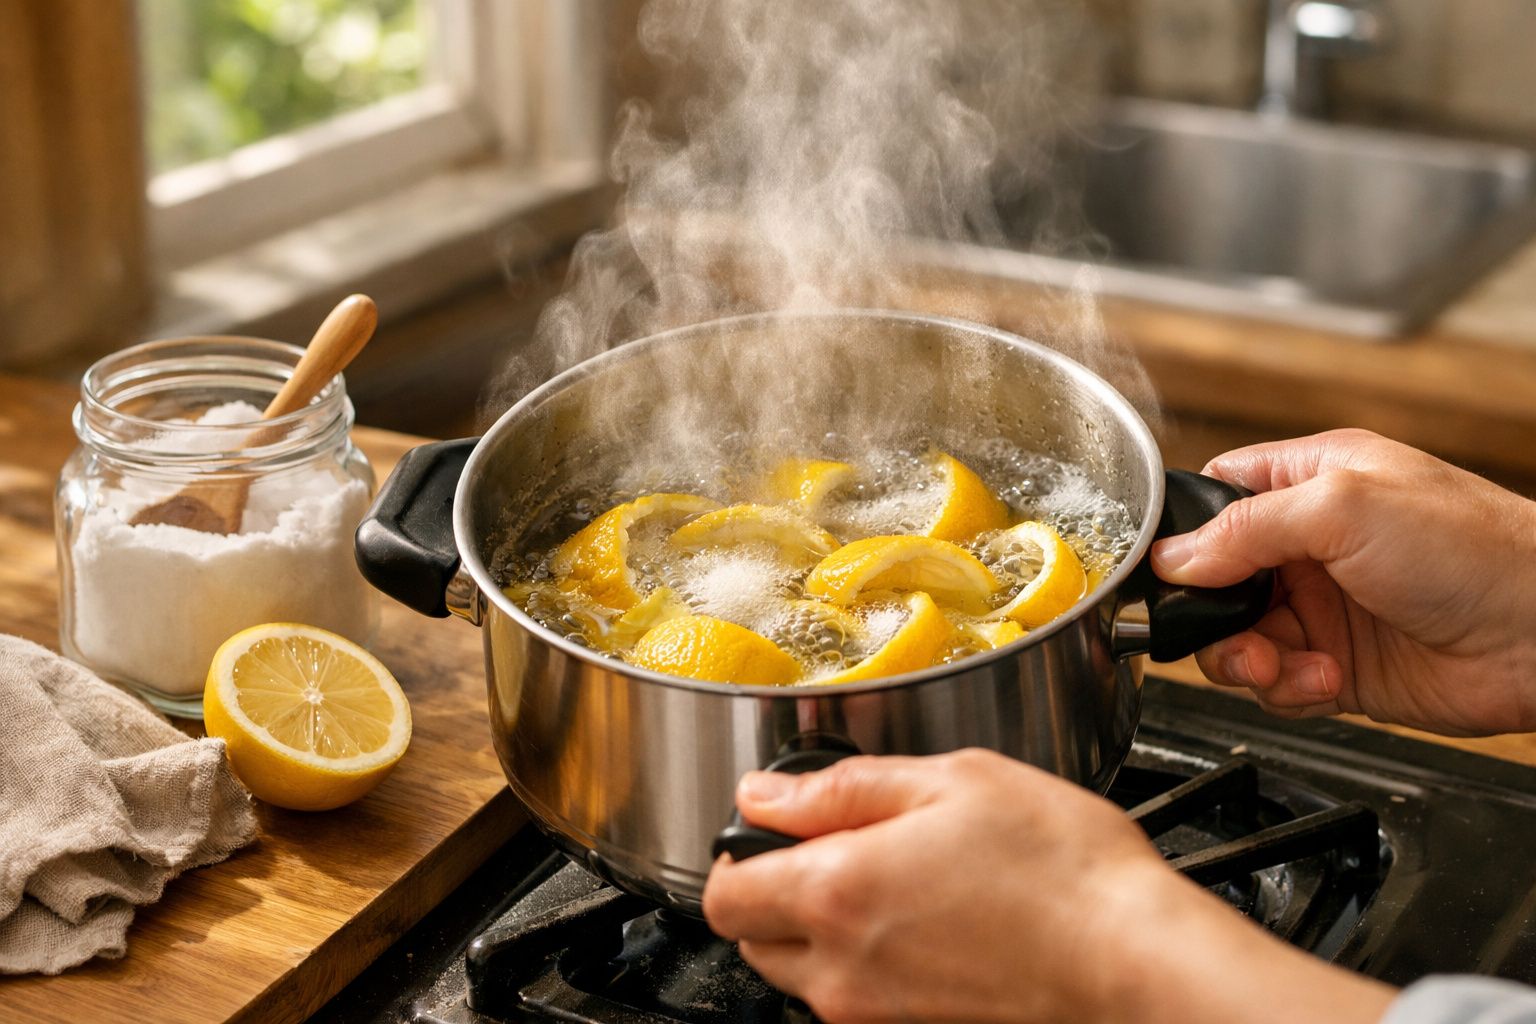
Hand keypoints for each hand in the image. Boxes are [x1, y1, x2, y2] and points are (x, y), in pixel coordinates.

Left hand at [703, 750, 1393, 1023]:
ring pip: (801, 974)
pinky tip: (924, 921)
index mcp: (838, 891)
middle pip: (753, 938)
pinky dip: (864, 964)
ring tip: (893, 880)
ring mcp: (875, 1013)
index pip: (724, 894)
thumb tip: (766, 793)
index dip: (737, 854)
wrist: (1133, 957)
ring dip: (819, 929)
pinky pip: (852, 1001)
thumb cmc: (1063, 868)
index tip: (769, 828)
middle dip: (774, 891)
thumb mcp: (953, 781)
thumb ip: (842, 787)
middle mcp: (844, 968)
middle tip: (834, 847)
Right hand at [1153, 429, 1535, 735]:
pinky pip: (1275, 685)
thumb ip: (1247, 527)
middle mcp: (1310, 544)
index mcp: (1310, 482)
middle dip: (1211, 614)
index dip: (1186, 534)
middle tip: (1231, 631)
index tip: (1176, 571)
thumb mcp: (1344, 509)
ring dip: (1246, 661)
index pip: (1216, 498)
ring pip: (1235, 640)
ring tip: (1282, 666)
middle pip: (1213, 581)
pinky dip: (1286, 691)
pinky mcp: (1336, 666)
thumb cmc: (1474, 550)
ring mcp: (1322, 608)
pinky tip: (1325, 680)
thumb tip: (1175, 557)